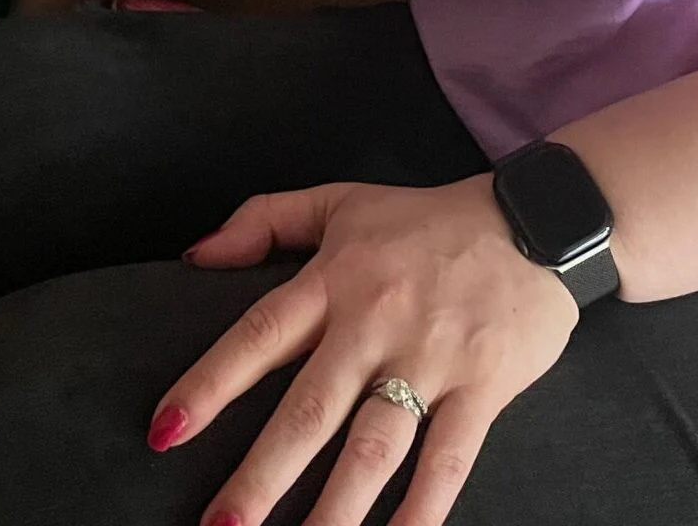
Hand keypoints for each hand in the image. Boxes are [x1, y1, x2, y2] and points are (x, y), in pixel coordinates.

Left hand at [149, 176, 578, 525]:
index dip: (209, 384)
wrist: (532, 224)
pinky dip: (422, 509)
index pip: (258, 336)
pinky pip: (448, 461)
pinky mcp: (482, 390)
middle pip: (308, 410)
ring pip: (373, 446)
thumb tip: (194, 257)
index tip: (165, 430)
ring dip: (334, 509)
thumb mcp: (338, 202)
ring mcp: (429, 360)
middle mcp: (373, 324)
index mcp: (333, 279)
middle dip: (261, 475)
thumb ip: (264, 221)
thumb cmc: (424, 220)